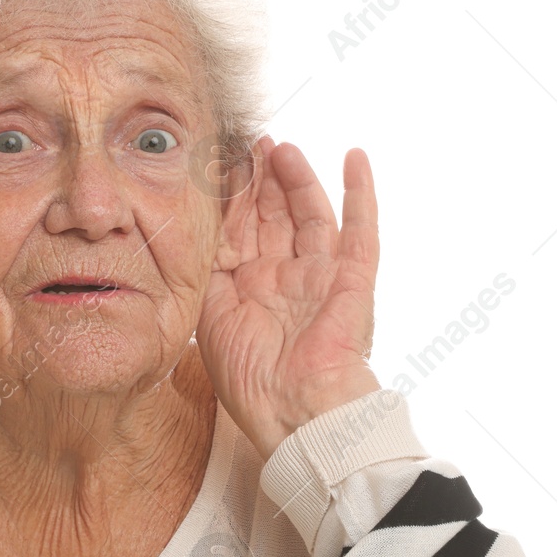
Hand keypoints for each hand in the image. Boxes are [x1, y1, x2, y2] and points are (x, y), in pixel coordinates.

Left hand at [195, 137, 381, 459]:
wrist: (294, 413)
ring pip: (309, 214)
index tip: (216, 162)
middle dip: (260, 179)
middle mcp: (285, 278)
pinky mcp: (352, 281)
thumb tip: (196, 229)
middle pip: (273, 215)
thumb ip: (206, 271)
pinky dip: (361, 193)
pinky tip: (355, 157)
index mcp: (250, 289)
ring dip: (296, 178)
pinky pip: (361, 231)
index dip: (229, 197)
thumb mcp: (209, 317)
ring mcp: (320, 277)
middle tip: (247, 142)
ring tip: (280, 147)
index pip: (239, 230)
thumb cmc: (251, 380)